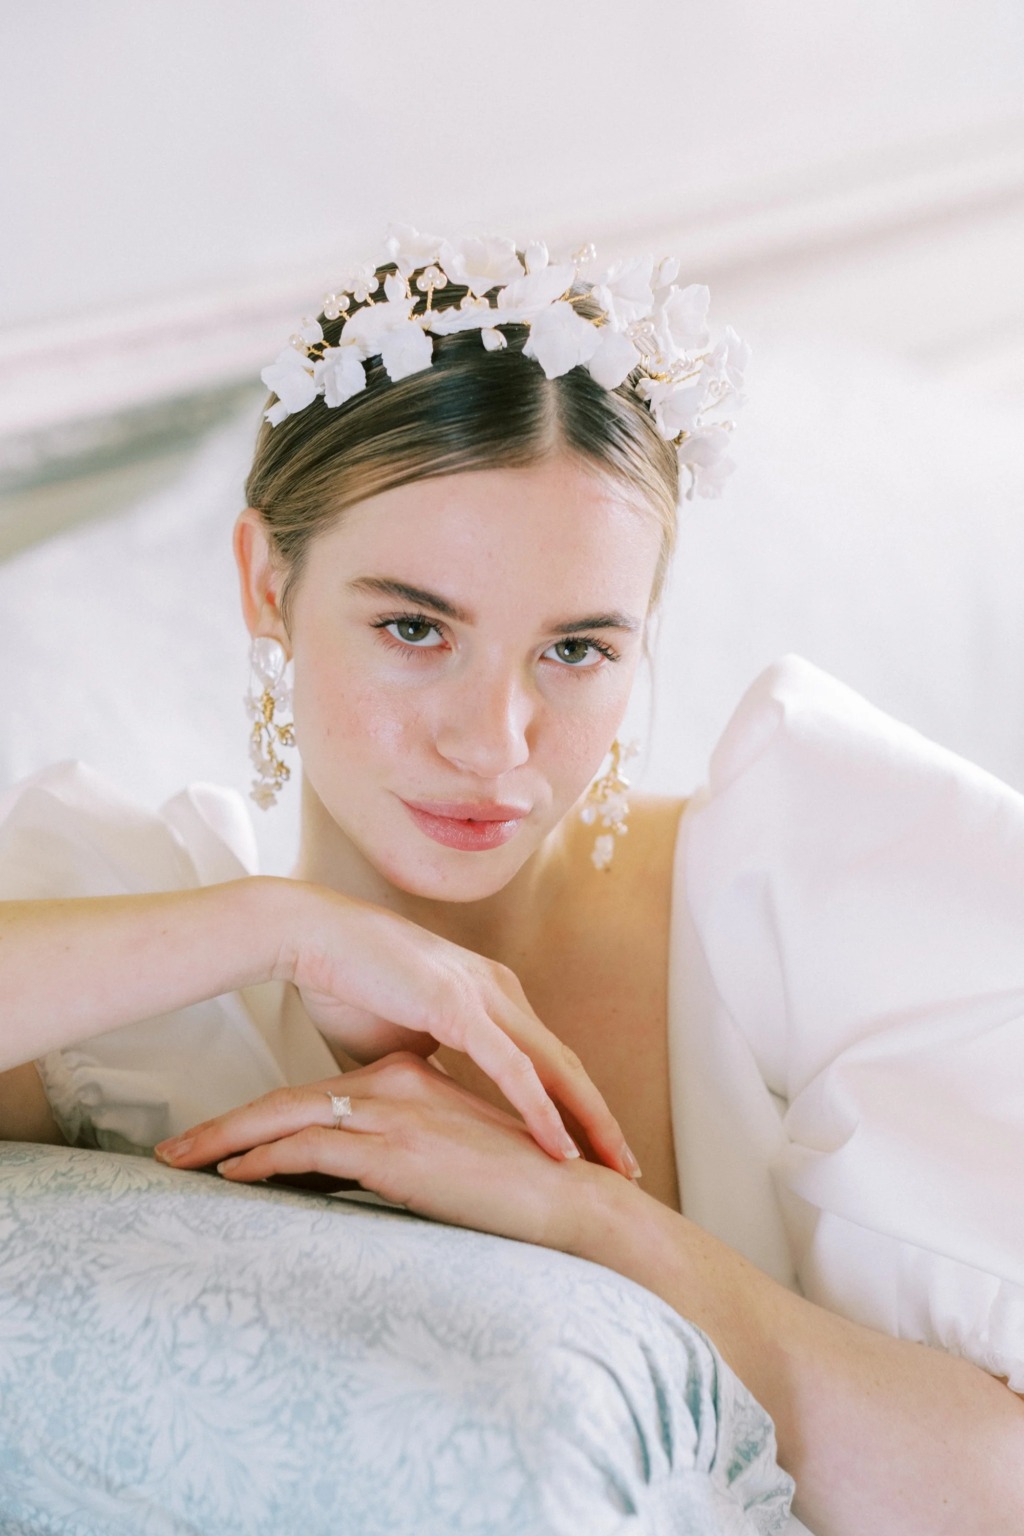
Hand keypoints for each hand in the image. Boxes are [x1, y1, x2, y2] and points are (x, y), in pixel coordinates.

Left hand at [156, 1052, 612, 1248]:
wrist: (566, 1197)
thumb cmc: (511, 1181)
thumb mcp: (448, 1145)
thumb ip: (403, 1139)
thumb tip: (355, 1166)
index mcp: (406, 1073)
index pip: (315, 1090)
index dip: (262, 1114)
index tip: (221, 1137)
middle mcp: (392, 1081)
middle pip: (288, 1098)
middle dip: (225, 1124)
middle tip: (176, 1149)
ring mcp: (391, 1111)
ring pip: (287, 1117)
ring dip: (227, 1139)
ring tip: (182, 1162)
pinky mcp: (393, 1146)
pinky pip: (310, 1149)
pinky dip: (264, 1161)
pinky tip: (232, 1177)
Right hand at [273, 882, 640, 1176]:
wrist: (308, 937)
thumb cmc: (346, 984)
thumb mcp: (400, 1039)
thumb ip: (429, 1070)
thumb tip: (433, 1113)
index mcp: (490, 994)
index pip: (546, 1060)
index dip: (574, 1107)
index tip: (594, 1151)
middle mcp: (499, 990)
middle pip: (567, 1066)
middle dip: (600, 1121)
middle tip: (627, 1169)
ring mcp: (483, 996)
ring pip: (555, 1070)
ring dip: (590, 1122)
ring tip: (613, 1167)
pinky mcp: (459, 1007)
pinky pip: (513, 1070)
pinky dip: (542, 1111)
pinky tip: (562, 1147)